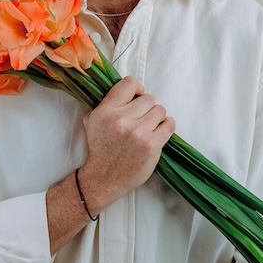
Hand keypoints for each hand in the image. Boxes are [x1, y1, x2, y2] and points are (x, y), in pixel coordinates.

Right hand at [79, 76, 174, 214]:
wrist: (103, 178)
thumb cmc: (100, 148)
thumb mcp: (92, 120)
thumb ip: (107, 102)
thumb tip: (129, 88)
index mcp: (105, 111)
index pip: (129, 83)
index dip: (137, 89)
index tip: (137, 98)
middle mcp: (121, 120)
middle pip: (149, 98)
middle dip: (147, 107)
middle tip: (141, 119)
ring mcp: (138, 133)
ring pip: (160, 110)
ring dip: (157, 118)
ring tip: (149, 127)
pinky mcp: (151, 146)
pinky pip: (169, 124)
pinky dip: (167, 126)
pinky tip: (159, 132)